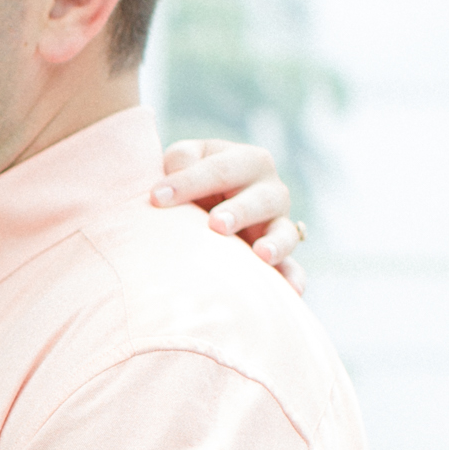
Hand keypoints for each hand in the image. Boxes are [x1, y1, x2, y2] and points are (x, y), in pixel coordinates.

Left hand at [152, 138, 306, 292]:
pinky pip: (292, 268)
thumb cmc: (193, 179)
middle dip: (239, 212)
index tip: (156, 198)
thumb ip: (180, 161)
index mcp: (246, 161)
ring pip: (283, 232)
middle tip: (216, 225)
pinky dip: (292, 278)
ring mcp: (278, 224)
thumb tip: (171, 182)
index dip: (189, 182)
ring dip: (274, 243)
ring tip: (259, 255)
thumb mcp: (185, 159)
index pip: (219, 170)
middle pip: (259, 199)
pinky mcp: (279, 256)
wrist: (208, 205)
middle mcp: (270, 190)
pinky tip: (291, 291)